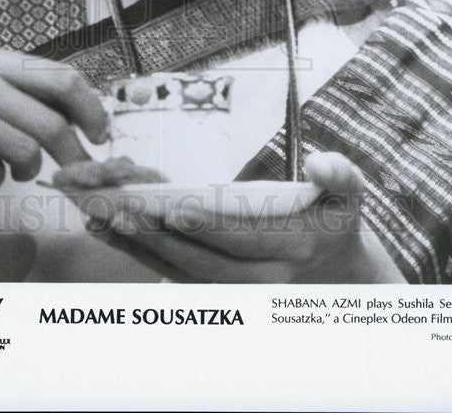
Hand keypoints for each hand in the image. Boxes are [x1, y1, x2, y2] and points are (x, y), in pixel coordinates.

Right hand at [0, 48, 108, 192]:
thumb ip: (29, 92)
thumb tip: (87, 114)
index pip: (61, 78)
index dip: (90, 108)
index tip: (100, 133)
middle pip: (49, 122)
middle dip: (73, 154)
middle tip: (78, 171)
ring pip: (24, 152)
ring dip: (29, 171)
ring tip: (17, 169)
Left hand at [79, 152, 404, 282]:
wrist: (338, 276)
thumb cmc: (335, 221)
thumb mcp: (350, 195)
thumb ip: (340, 175)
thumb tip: (322, 161)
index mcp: (293, 248)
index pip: (244, 237)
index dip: (209, 223)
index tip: (176, 205)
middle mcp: (261, 279)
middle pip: (201, 260)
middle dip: (159, 234)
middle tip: (121, 207)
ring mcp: (235, 291)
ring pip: (179, 271)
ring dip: (138, 245)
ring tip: (101, 214)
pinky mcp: (214, 290)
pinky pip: (170, 273)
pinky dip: (137, 252)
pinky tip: (107, 228)